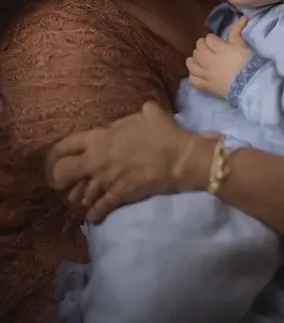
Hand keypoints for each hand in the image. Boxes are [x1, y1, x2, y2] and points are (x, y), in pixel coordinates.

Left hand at [45, 101, 191, 223]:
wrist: (178, 158)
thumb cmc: (163, 133)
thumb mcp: (148, 114)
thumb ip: (135, 115)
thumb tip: (138, 114)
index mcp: (99, 138)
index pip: (65, 145)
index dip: (57, 152)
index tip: (57, 158)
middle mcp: (96, 160)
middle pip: (62, 173)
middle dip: (60, 178)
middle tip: (66, 181)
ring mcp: (105, 180)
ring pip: (79, 195)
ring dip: (80, 198)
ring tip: (82, 200)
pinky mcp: (117, 196)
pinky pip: (98, 209)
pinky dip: (94, 215)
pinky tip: (93, 218)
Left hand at [186, 16, 251, 97]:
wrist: (250, 84)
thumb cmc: (247, 62)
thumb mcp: (242, 44)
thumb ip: (238, 31)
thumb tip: (243, 16)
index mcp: (218, 49)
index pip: (208, 38)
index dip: (212, 38)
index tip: (216, 41)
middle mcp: (209, 60)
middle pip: (198, 49)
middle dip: (201, 46)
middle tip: (208, 48)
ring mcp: (205, 74)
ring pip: (191, 64)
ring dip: (193, 59)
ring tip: (199, 59)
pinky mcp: (205, 86)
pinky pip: (193, 80)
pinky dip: (193, 76)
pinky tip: (197, 73)